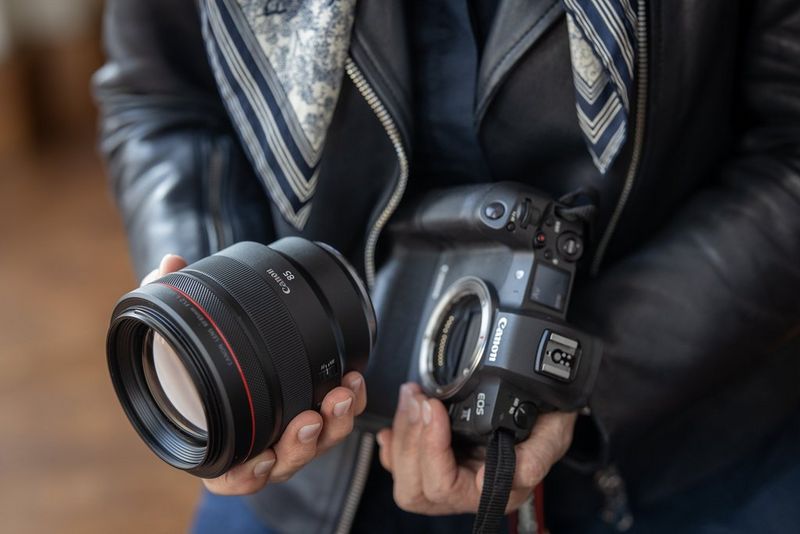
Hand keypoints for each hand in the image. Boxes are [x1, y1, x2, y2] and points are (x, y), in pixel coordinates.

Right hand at [141, 254, 367, 494]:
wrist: (228, 346)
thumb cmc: (198, 351)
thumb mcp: (178, 321)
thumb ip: (168, 297)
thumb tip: (169, 265)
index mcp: (221, 441)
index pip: (233, 476)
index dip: (247, 475)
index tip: (261, 458)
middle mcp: (258, 444)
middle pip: (285, 463)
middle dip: (304, 444)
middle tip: (312, 418)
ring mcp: (289, 431)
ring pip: (319, 444)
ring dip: (335, 423)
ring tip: (342, 394)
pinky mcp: (318, 411)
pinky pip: (339, 419)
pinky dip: (349, 406)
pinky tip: (352, 383)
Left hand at [376, 383, 575, 514]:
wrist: (543, 410)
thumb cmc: (546, 423)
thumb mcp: (554, 433)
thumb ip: (539, 455)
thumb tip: (519, 472)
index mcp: (493, 491)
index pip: (446, 486)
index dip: (432, 449)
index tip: (435, 408)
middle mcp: (466, 491)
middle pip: (416, 487)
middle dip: (411, 438)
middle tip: (419, 399)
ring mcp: (447, 478)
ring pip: (405, 476)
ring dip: (403, 432)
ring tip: (413, 397)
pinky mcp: (433, 462)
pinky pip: (400, 467)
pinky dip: (393, 445)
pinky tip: (394, 425)